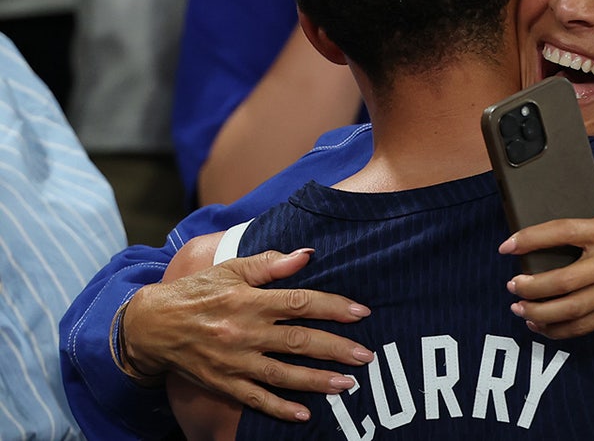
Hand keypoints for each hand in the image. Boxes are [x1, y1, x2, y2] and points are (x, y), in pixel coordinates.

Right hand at [123, 249, 373, 421]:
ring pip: (282, 374)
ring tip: (347, 384)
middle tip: (366, 355)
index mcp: (249, 301)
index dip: (333, 307)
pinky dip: (279, 408)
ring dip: (316, 381)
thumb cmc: (198, 292)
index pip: (300, 303)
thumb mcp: (230, 269)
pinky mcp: (223, 383)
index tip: (361, 313)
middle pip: (298, 341)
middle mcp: (244, 332)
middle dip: (336, 349)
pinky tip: (304, 414)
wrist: (152, 325)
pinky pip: (255, 399)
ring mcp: (234, 361)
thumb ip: (269, 263)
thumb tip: (307, 255)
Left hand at [498, 192, 593, 339]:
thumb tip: (562, 191)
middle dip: (530, 286)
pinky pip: (582, 327)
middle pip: (562, 280)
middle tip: (512, 284)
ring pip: (569, 309)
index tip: (508, 246)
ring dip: (538, 311)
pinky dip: (556, 330)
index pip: (562, 232)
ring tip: (519, 307)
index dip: (531, 239)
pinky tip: (539, 324)